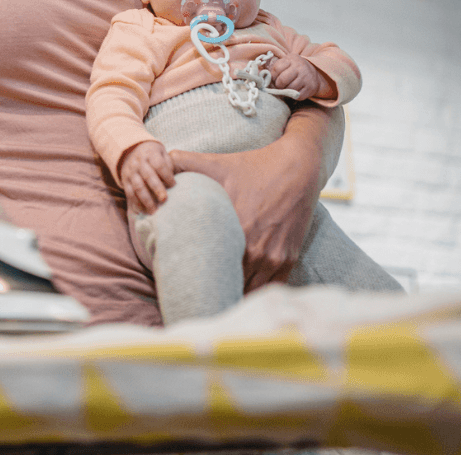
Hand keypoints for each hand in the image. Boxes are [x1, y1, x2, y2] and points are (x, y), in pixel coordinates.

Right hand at [118, 140, 175, 213]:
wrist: (131, 150)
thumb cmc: (153, 154)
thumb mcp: (162, 153)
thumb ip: (168, 164)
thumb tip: (173, 182)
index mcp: (150, 154)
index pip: (159, 165)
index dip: (167, 175)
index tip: (174, 185)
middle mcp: (139, 163)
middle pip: (148, 176)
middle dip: (157, 189)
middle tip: (164, 200)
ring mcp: (131, 172)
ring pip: (138, 187)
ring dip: (146, 200)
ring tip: (154, 211)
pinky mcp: (125, 181)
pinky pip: (129, 193)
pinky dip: (136, 203)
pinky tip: (143, 211)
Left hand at [168, 105, 331, 287]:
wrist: (298, 166)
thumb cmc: (256, 166)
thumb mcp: (219, 163)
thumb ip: (185, 162)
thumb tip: (161, 162)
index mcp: (234, 231)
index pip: (208, 268)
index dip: (194, 277)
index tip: (183, 283)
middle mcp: (254, 249)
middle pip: (227, 284)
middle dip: (212, 290)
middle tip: (196, 297)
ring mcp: (273, 256)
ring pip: (249, 290)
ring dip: (233, 294)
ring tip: (215, 298)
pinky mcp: (288, 258)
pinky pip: (269, 286)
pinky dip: (255, 291)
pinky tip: (240, 292)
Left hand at [268, 55, 334, 101]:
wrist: (314, 74)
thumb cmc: (295, 69)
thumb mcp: (286, 62)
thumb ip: (275, 67)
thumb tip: (260, 75)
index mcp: (292, 59)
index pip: (276, 68)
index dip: (272, 76)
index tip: (274, 78)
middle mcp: (300, 67)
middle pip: (282, 80)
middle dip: (278, 85)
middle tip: (279, 85)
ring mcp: (306, 78)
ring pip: (289, 89)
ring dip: (285, 90)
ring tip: (286, 87)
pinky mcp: (310, 88)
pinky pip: (297, 95)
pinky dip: (293, 95)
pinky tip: (294, 90)